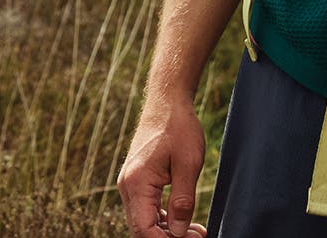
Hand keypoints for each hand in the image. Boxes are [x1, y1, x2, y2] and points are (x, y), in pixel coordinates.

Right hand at [117, 89, 209, 237]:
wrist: (166, 103)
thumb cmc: (178, 129)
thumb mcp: (188, 165)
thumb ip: (182, 201)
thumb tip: (180, 232)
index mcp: (137, 182)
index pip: (144, 229)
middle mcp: (127, 186)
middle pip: (141, 228)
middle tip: (199, 236)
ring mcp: (130, 183)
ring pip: (144, 221)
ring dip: (168, 231)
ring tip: (198, 231)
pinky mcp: (137, 181)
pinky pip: (146, 209)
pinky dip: (164, 219)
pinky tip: (186, 220)